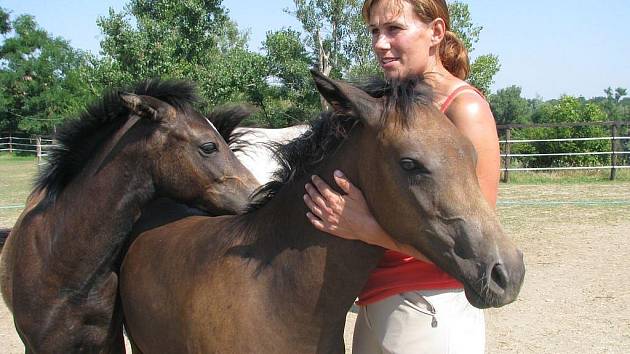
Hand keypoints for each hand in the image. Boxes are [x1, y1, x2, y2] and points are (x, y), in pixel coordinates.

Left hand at [304, 170, 432, 262]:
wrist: (366, 228)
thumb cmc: (363, 211)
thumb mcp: (356, 193)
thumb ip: (345, 183)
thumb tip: (336, 173)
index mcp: (334, 199)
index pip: (322, 188)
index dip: (317, 181)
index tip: (314, 177)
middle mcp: (328, 209)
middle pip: (315, 197)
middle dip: (311, 190)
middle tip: (307, 185)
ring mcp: (327, 219)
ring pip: (314, 209)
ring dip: (308, 201)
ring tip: (305, 196)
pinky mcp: (329, 228)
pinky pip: (317, 223)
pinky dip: (311, 218)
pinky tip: (308, 214)